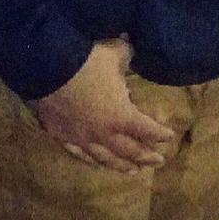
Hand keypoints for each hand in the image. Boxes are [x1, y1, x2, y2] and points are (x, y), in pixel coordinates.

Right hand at [30, 38, 174, 171]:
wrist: (49, 69)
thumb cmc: (88, 62)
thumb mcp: (117, 53)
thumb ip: (129, 55)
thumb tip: (134, 47)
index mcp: (121, 116)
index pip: (146, 129)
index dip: (159, 134)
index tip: (169, 136)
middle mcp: (103, 134)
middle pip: (128, 151)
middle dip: (145, 156)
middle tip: (157, 162)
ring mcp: (82, 138)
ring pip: (105, 158)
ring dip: (121, 166)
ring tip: (133, 171)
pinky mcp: (62, 137)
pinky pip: (79, 154)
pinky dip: (91, 161)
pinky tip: (95, 163)